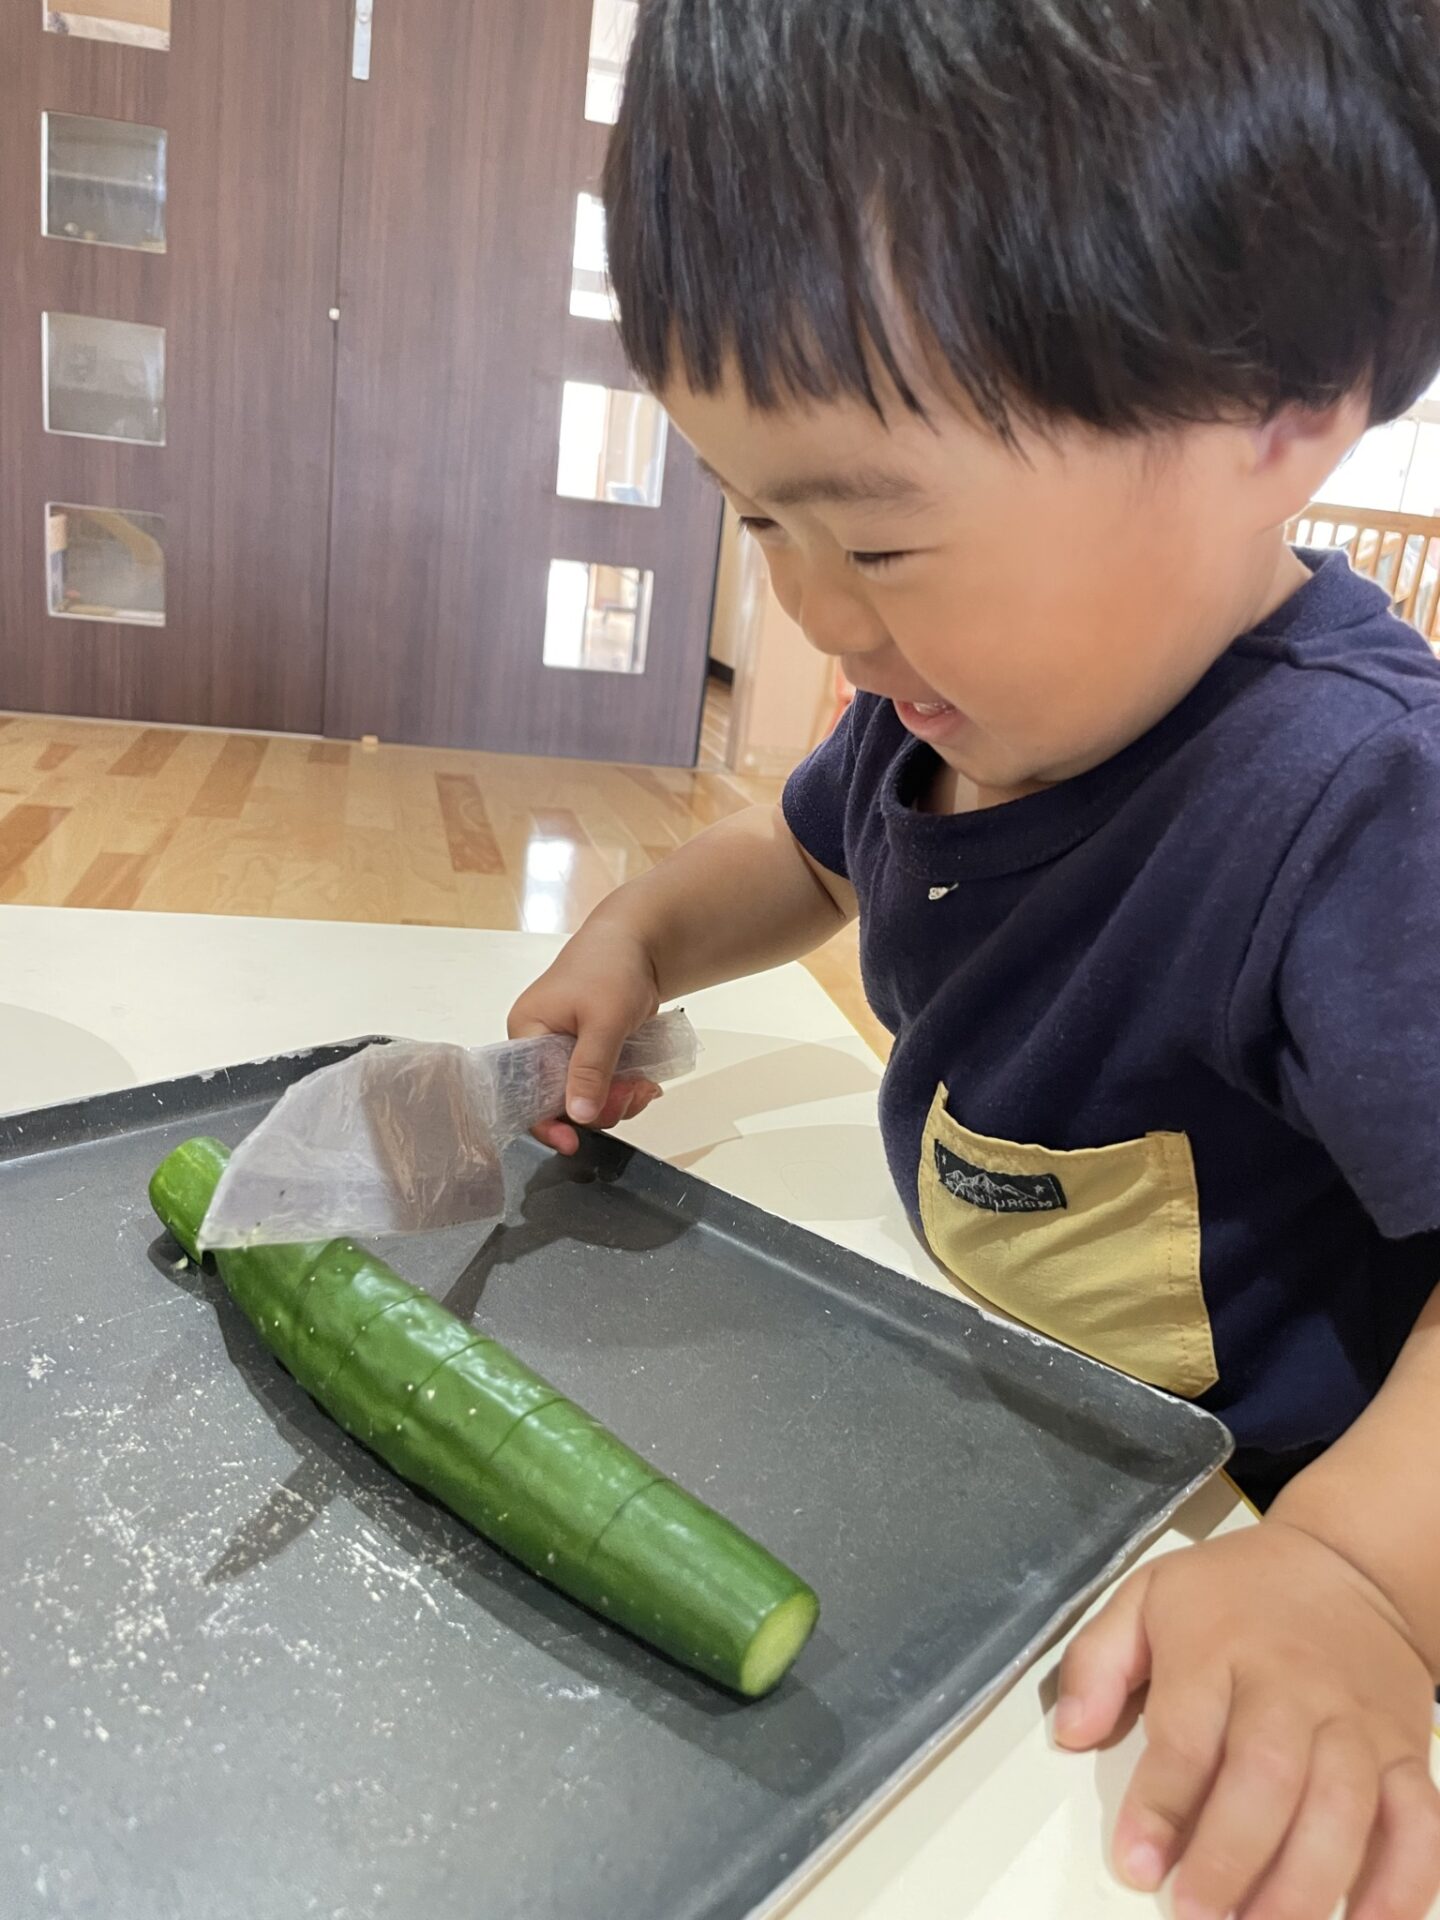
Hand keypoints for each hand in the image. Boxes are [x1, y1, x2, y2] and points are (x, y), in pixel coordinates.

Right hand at [508, 918, 662, 1154]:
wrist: (640, 942)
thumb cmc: (612, 967)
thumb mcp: (604, 1020)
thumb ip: (591, 1070)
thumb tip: (579, 1116)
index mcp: (526, 1031)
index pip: (526, 1090)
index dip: (547, 1120)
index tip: (572, 1142)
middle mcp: (539, 1044)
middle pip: (559, 1100)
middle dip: (598, 1105)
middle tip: (631, 1095)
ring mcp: (565, 1050)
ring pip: (584, 1097)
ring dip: (617, 1099)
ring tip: (643, 1085)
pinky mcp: (589, 1053)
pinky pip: (600, 1086)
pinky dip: (622, 1090)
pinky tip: (643, 1082)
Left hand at [1056, 1521, 1439, 1919]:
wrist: (1348, 1567)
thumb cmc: (1237, 1593)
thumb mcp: (1148, 1595)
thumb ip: (1097, 1660)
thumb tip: (1069, 1730)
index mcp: (1218, 1647)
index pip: (1186, 1734)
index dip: (1159, 1805)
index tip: (1136, 1862)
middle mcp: (1292, 1688)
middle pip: (1267, 1778)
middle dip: (1230, 1857)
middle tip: (1195, 1914)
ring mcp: (1355, 1725)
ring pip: (1341, 1810)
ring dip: (1304, 1885)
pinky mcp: (1405, 1754)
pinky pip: (1417, 1825)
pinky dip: (1400, 1884)